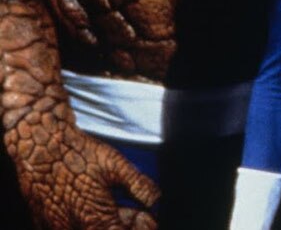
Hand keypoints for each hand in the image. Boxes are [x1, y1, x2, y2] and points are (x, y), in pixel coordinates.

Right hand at [9, 110, 158, 229]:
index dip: (138, 228)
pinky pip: (65, 228)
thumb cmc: (77, 153)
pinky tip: (90, 208)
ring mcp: (54, 224)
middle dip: (122, 226)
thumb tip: (154, 199)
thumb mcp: (116, 165)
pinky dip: (83, 222)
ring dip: (103, 225)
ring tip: (113, 210)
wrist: (40, 144)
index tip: (147, 220)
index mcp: (94, 217)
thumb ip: (138, 185)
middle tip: (134, 215)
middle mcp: (72, 226)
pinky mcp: (41, 219)